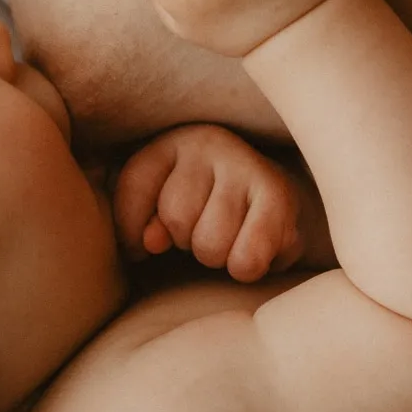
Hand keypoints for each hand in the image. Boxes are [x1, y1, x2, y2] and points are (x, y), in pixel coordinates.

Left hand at [114, 124, 305, 282]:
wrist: (270, 201)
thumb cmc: (204, 207)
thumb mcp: (159, 208)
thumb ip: (141, 222)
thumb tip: (150, 243)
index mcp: (172, 143)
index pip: (135, 185)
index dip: (131, 229)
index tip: (146, 244)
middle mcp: (211, 144)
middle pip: (176, 219)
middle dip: (186, 241)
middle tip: (206, 230)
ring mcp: (247, 166)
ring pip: (210, 244)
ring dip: (217, 257)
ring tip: (230, 238)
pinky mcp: (279, 197)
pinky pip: (247, 259)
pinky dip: (244, 269)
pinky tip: (253, 250)